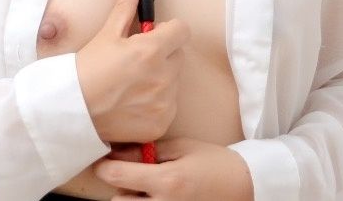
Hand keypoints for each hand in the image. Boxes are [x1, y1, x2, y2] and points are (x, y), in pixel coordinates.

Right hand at [76, 0, 190, 141]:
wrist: (72, 111)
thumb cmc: (87, 69)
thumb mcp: (107, 34)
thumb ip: (126, 5)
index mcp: (152, 50)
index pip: (182, 30)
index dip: (168, 30)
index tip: (152, 36)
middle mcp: (164, 77)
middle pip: (178, 55)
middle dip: (163, 54)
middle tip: (136, 61)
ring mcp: (164, 103)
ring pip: (174, 81)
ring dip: (161, 79)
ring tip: (132, 84)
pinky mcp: (161, 124)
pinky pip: (169, 105)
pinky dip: (156, 103)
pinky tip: (134, 103)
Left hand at [92, 136, 254, 200]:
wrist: (242, 186)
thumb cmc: (213, 162)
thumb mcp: (182, 147)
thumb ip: (149, 151)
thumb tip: (120, 152)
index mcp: (167, 182)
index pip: (120, 177)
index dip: (104, 167)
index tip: (101, 161)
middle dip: (120, 186)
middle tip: (132, 173)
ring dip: (131, 199)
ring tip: (148, 186)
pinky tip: (156, 195)